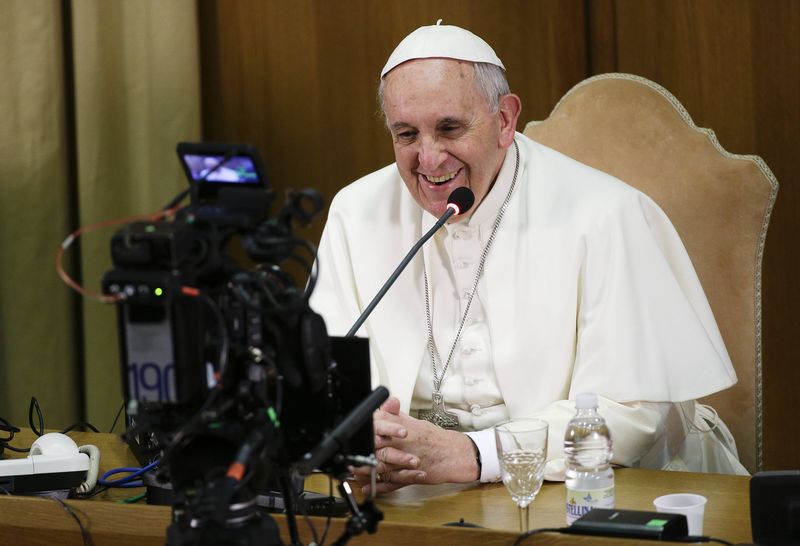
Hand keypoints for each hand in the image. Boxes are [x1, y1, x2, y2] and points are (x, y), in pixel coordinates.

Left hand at [351, 397, 478, 493]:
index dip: (367, 428)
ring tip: (353, 470)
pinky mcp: (411, 476)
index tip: (356, 431)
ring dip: (366, 469)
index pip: (382, 425)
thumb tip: (386, 404)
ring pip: (383, 465)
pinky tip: (367, 488)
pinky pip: (392, 483)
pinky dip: (379, 487)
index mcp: (406, 429)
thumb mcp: (416, 423)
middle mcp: (406, 444)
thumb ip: (397, 416)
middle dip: (363, 449)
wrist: (456, 454)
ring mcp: (408, 461)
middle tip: (349, 453)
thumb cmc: (435, 440)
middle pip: (379, 445)